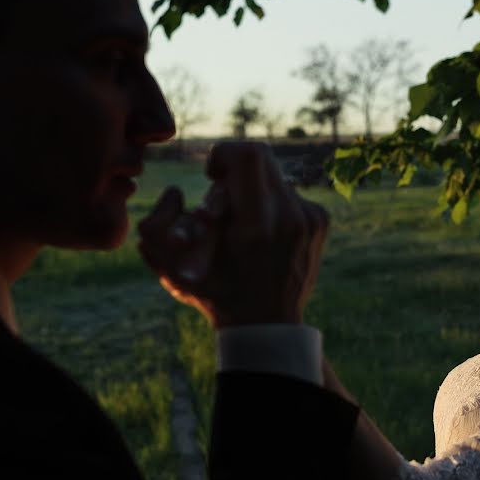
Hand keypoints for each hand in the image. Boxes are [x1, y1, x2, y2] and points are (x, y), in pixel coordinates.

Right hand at [138, 142, 329, 327]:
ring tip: (241, 223)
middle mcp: (290, 217)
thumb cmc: (216, 296)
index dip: (223, 154)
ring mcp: (310, 219)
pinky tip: (263, 234)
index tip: (212, 174)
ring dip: (253, 191)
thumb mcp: (173, 271)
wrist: (267, 325)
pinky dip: (271, 205)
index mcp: (257, 226)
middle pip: (263, 159)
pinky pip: (291, 194)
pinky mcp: (321, 221)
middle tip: (221, 199)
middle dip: (235, 172)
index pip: (248, 155)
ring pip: (276, 176)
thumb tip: (176, 193)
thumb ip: (158, 227)